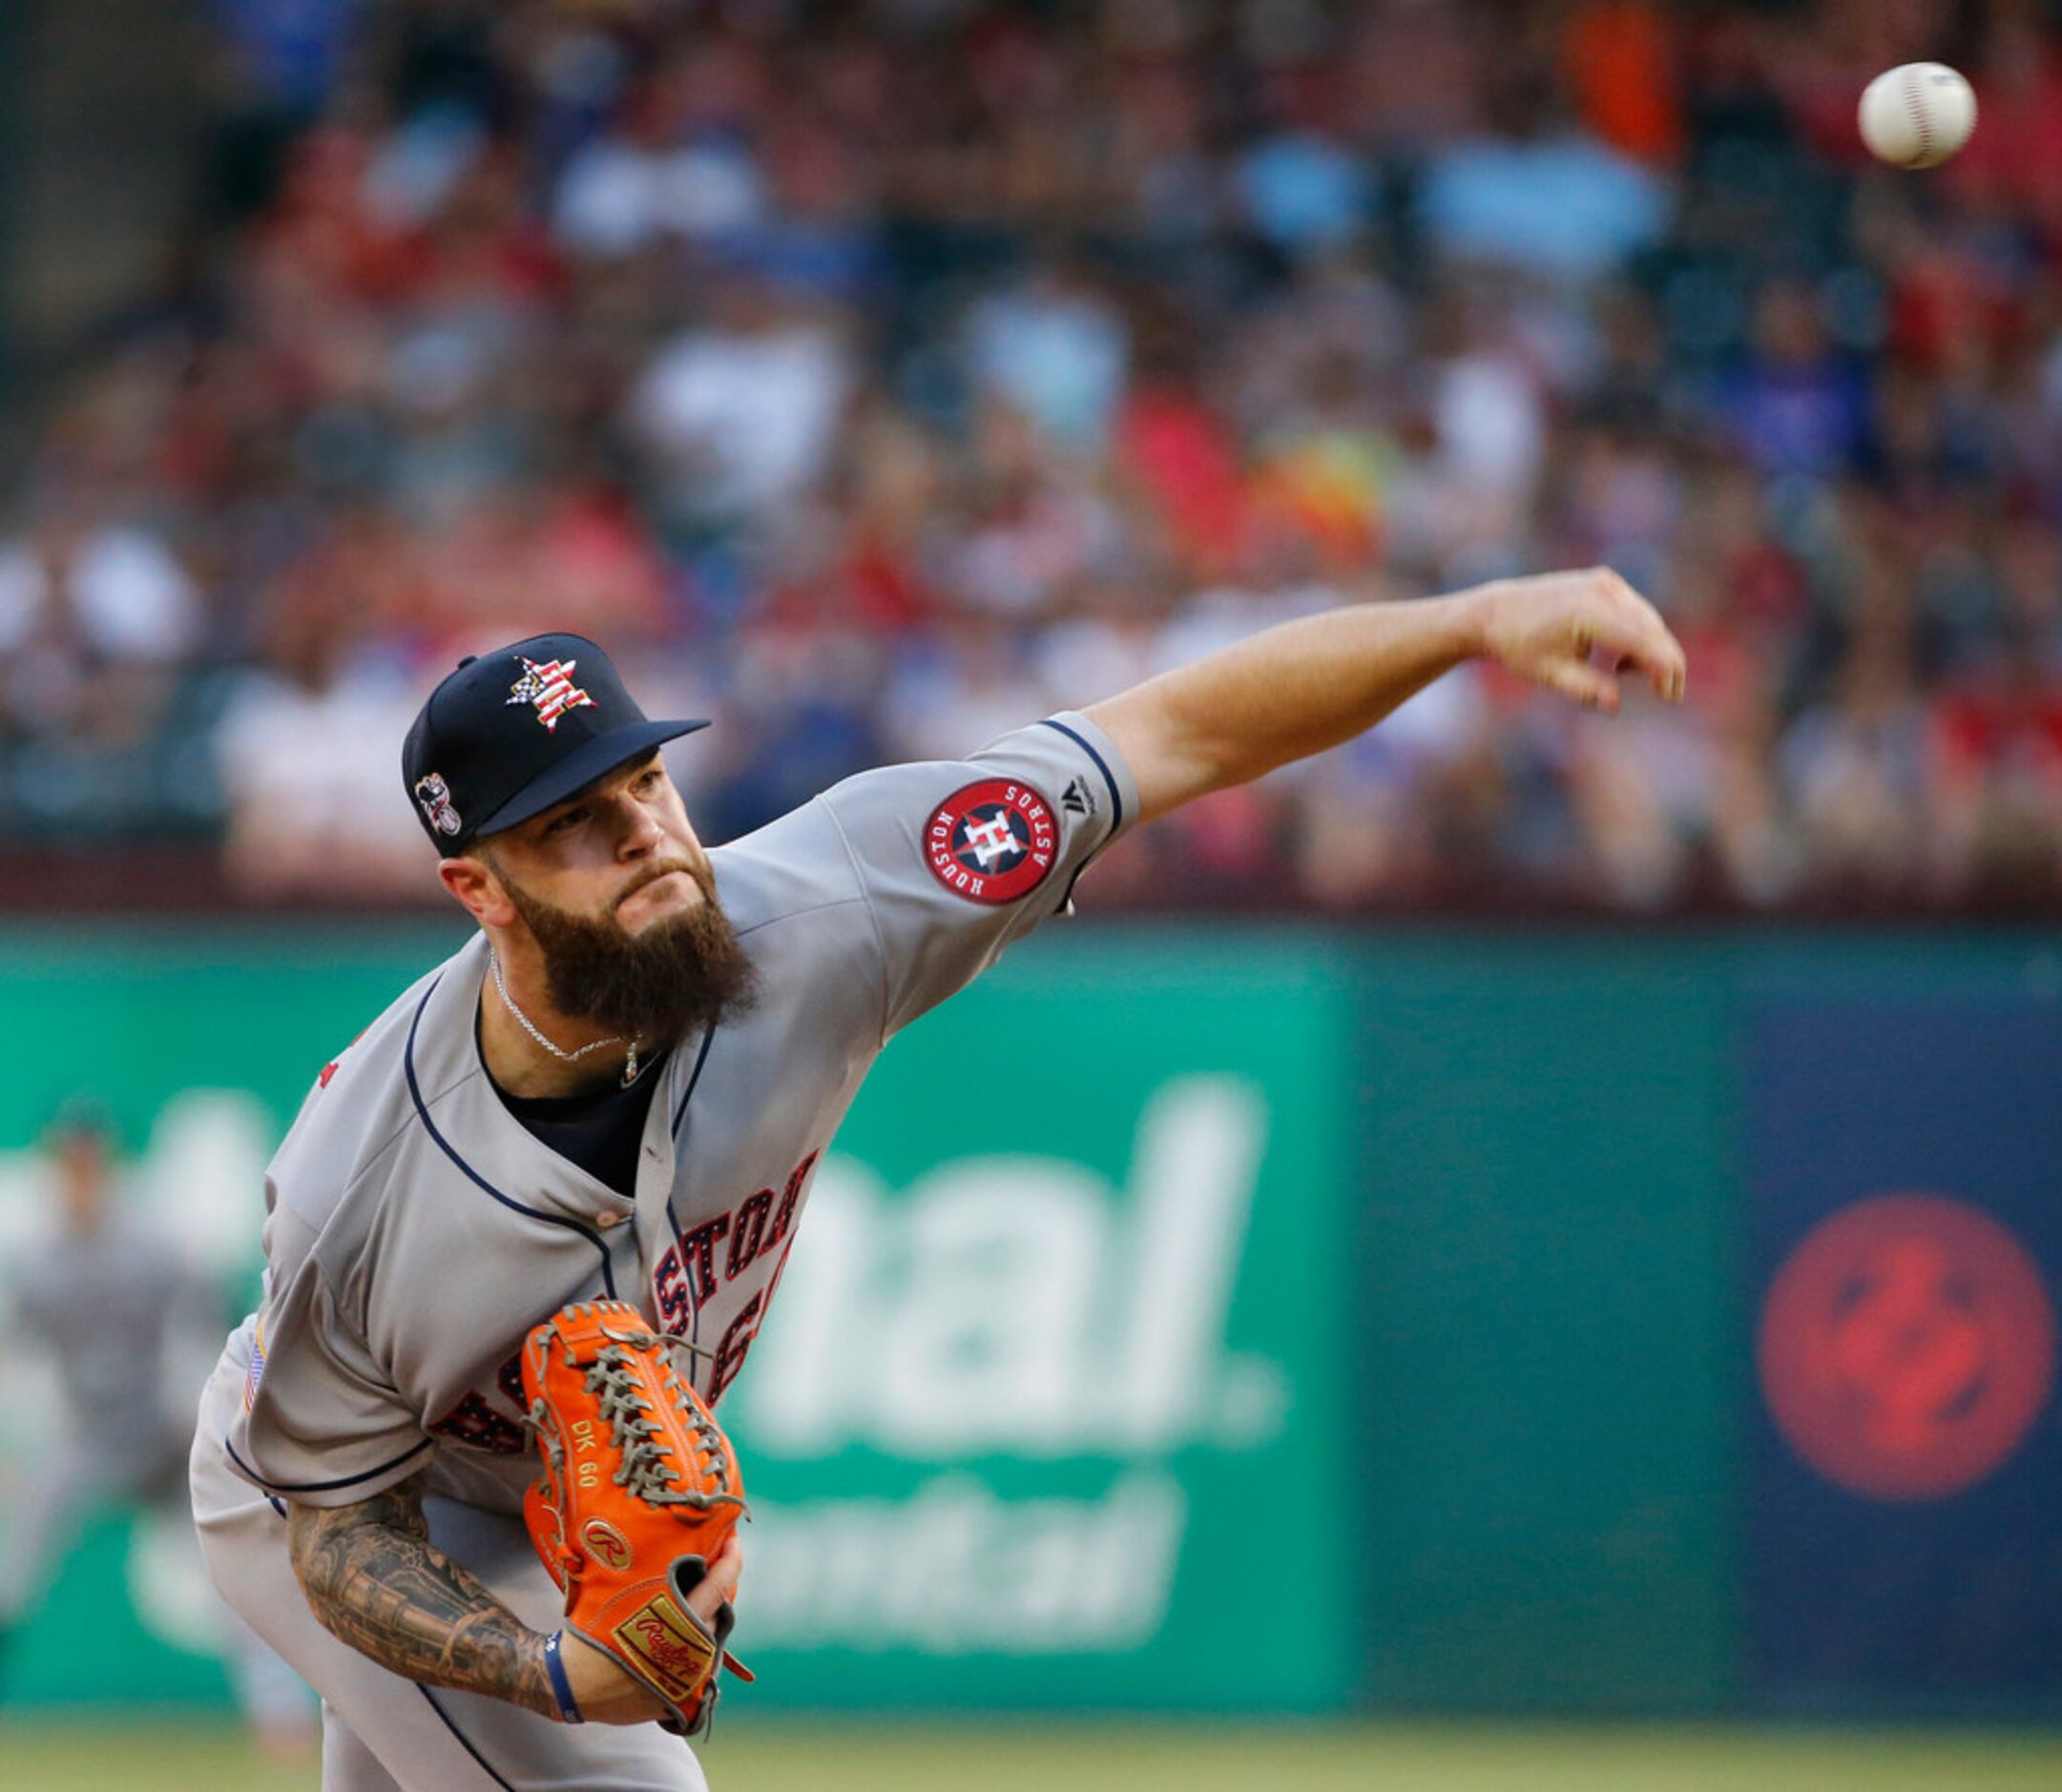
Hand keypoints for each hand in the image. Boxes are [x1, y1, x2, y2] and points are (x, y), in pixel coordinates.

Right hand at [553, 1535, 743, 1724]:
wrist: (571, 1685)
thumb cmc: (591, 1634)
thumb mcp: (618, 1596)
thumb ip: (650, 1577)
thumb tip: (674, 1545)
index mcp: (677, 1624)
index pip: (718, 1587)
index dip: (731, 1561)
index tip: (733, 1541)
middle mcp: (690, 1653)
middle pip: (719, 1612)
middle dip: (719, 1587)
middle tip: (712, 1564)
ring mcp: (687, 1678)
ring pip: (711, 1639)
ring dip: (707, 1616)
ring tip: (693, 1596)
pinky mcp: (680, 1698)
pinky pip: (699, 1665)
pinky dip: (694, 1644)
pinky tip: (681, 1630)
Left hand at [1470, 567, 1686, 713]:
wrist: (1497, 613)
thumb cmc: (1520, 646)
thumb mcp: (1549, 674)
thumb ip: (1584, 689)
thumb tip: (1614, 705)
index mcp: (1589, 612)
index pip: (1642, 640)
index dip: (1663, 668)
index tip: (1670, 695)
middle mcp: (1603, 591)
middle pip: (1652, 629)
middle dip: (1665, 663)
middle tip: (1668, 695)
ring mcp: (1606, 583)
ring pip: (1647, 620)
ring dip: (1650, 650)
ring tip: (1621, 674)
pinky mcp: (1606, 582)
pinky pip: (1635, 611)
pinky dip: (1637, 635)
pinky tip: (1616, 660)